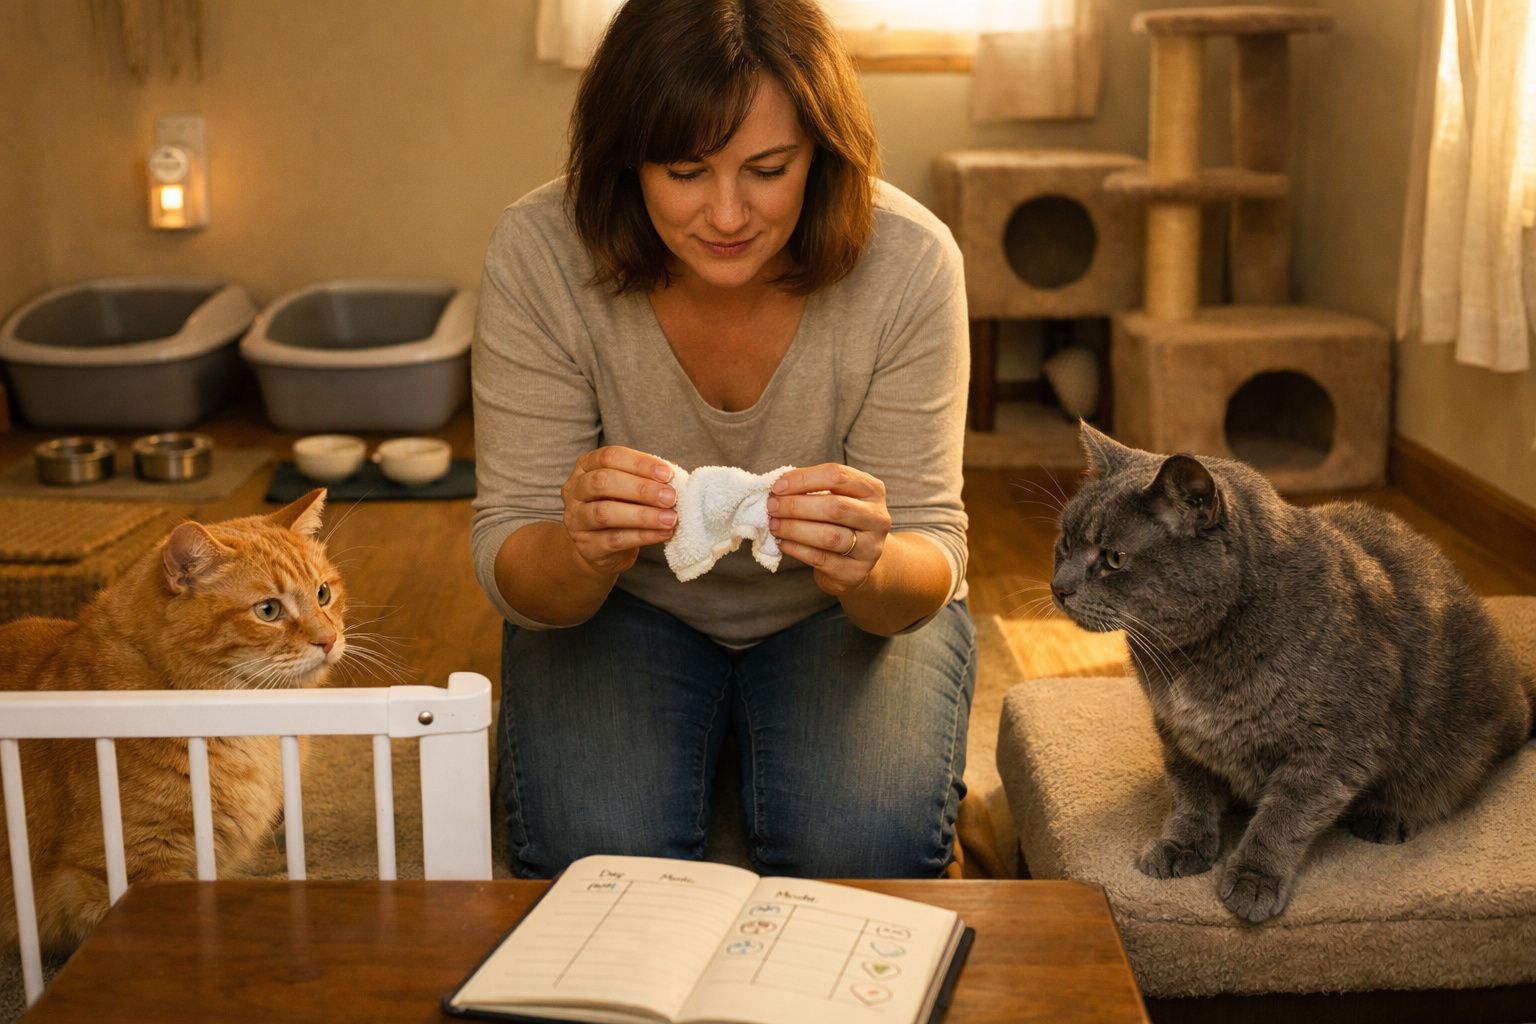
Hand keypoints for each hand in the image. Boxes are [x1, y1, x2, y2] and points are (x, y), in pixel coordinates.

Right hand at [561, 446, 676, 575]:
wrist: (600, 548)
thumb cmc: (619, 508)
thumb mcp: (627, 488)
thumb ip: (644, 479)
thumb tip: (674, 479)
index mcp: (585, 467)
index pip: (609, 457)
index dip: (640, 463)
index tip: (667, 474)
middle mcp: (575, 491)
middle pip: (603, 482)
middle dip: (641, 489)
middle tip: (670, 497)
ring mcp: (576, 520)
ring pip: (605, 513)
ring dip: (643, 515)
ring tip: (670, 518)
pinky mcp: (587, 546)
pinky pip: (615, 540)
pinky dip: (643, 536)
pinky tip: (664, 533)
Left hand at [767, 463, 889, 595]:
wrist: (858, 560)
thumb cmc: (840, 521)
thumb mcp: (836, 497)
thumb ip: (812, 488)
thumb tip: (778, 487)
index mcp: (872, 490)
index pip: (837, 475)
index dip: (804, 479)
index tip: (778, 486)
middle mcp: (877, 518)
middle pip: (835, 507)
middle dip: (796, 506)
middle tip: (772, 507)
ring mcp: (870, 547)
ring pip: (829, 536)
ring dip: (794, 529)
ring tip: (774, 525)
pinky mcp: (855, 571)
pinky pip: (821, 559)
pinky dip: (797, 549)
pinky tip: (783, 542)